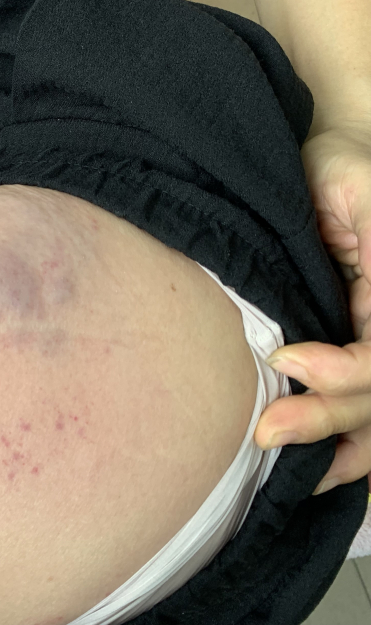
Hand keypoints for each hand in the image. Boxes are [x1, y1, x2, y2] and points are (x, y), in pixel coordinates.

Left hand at [254, 123, 370, 495]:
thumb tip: (354, 294)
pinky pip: (366, 408)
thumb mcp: (355, 191)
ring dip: (338, 443)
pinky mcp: (355, 344)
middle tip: (268, 427)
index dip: (344, 369)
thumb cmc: (339, 168)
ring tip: (284, 457)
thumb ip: (362, 236)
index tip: (287, 359)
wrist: (329, 161)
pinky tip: (316, 468)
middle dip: (328, 414)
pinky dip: (347, 447)